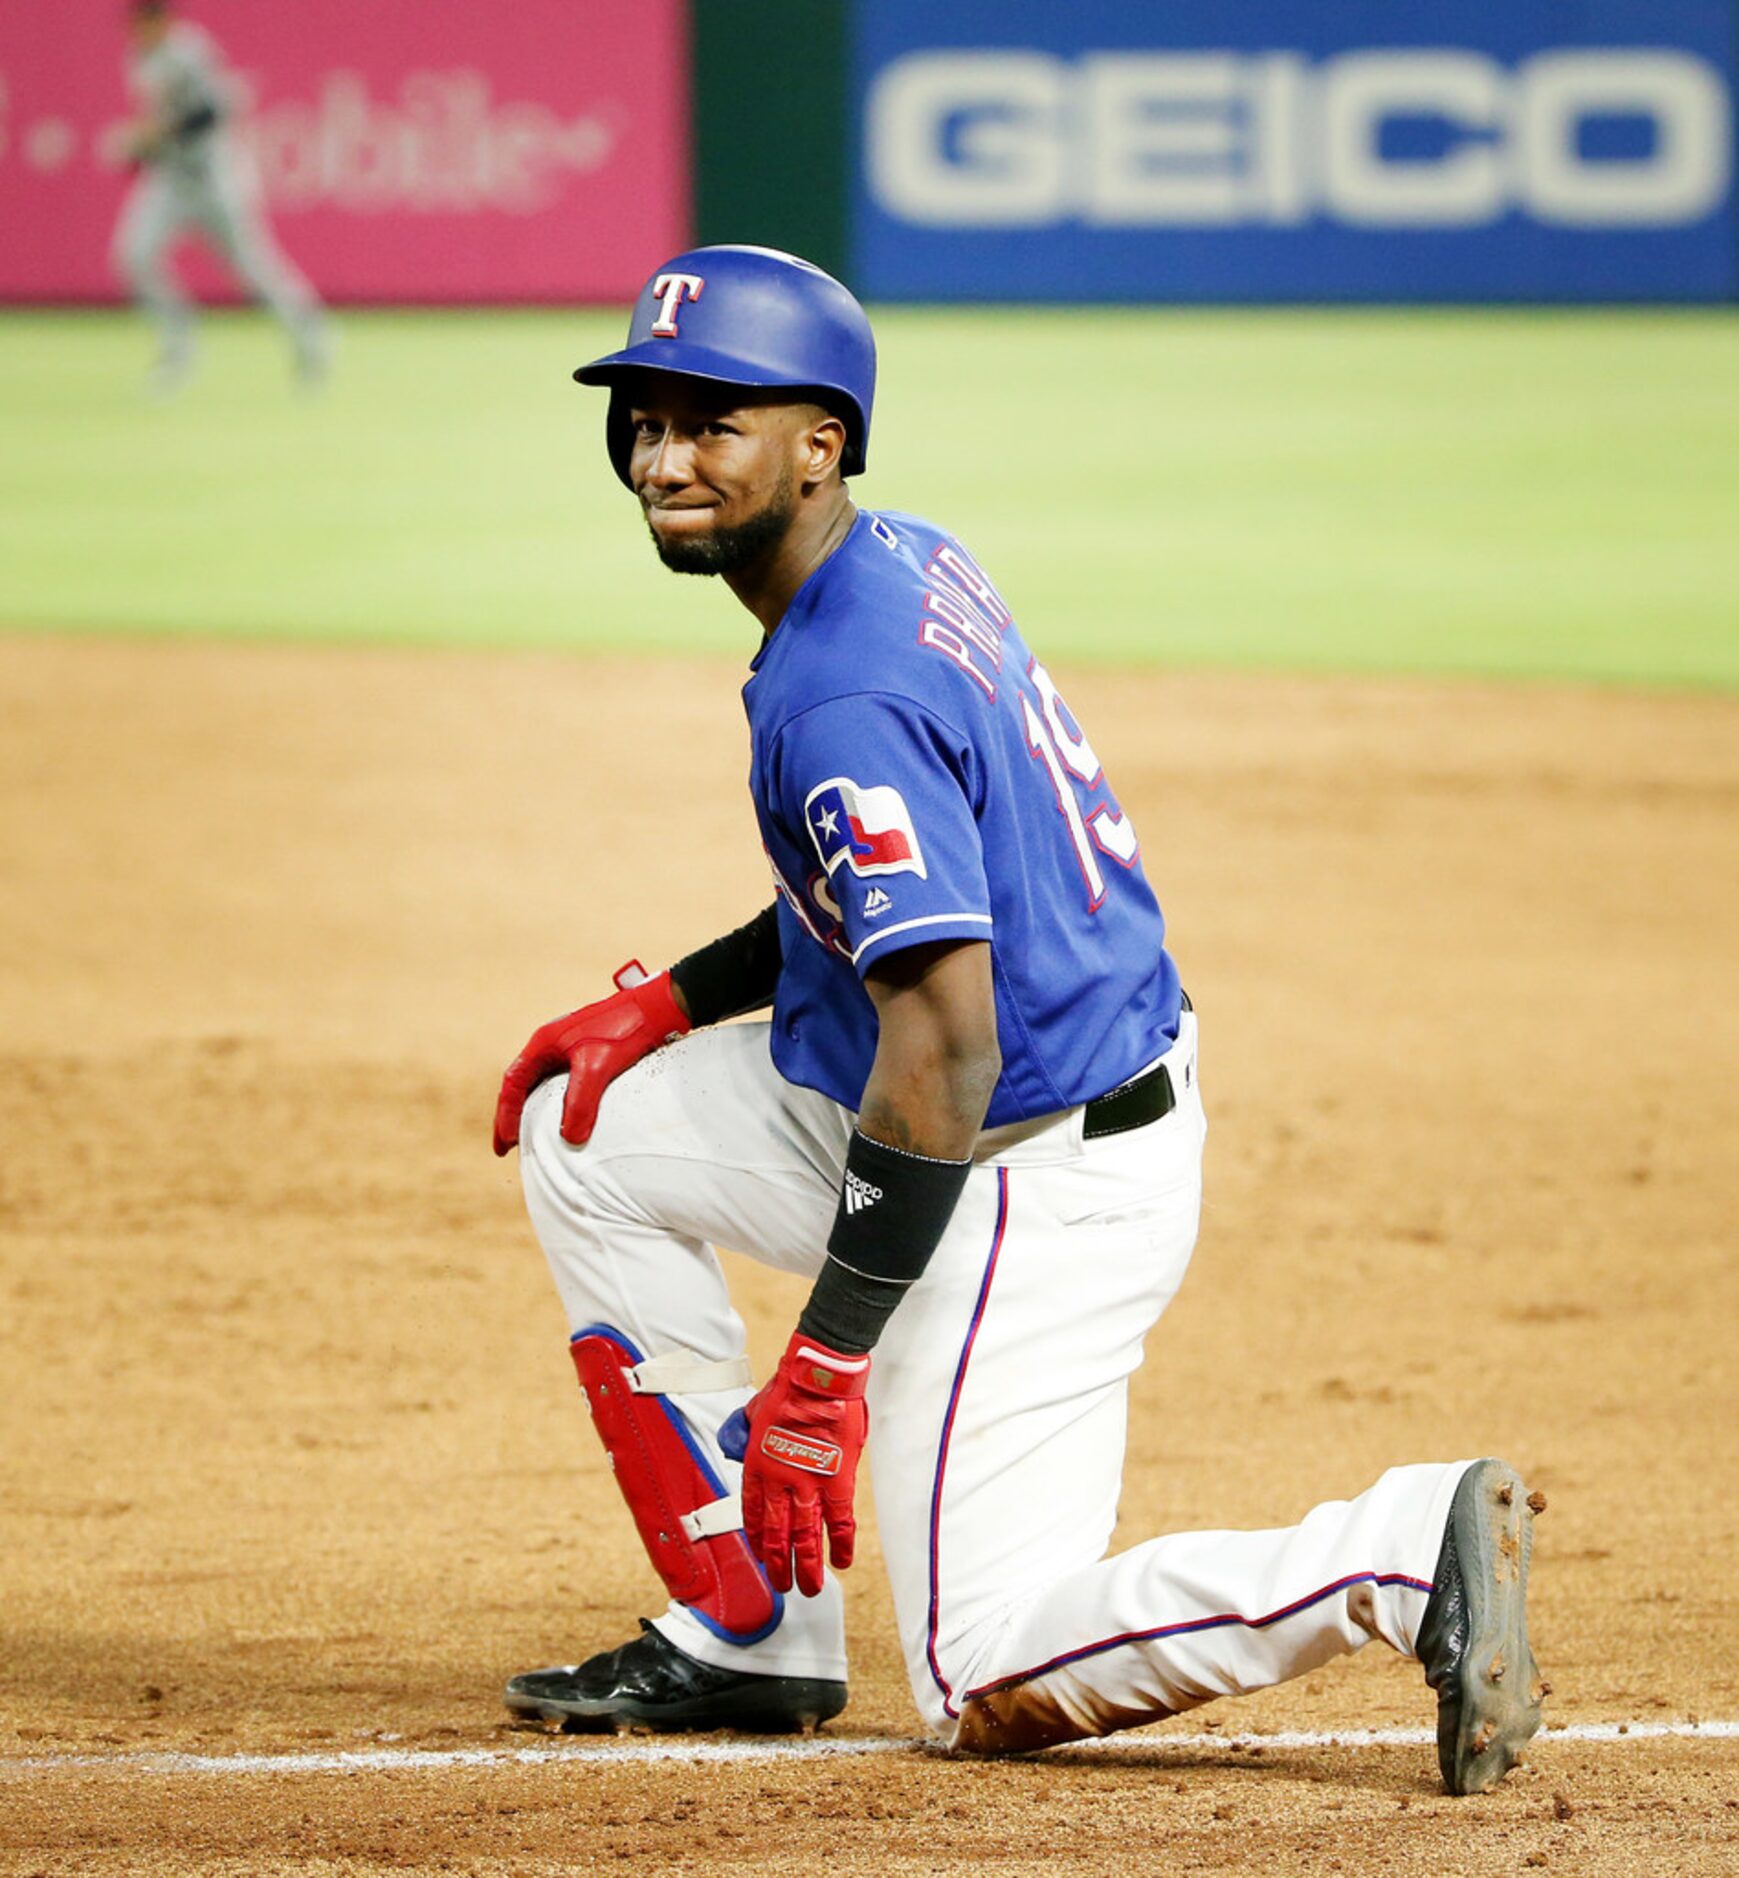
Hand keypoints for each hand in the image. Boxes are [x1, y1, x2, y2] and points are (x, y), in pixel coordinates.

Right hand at [492, 962, 688, 1155]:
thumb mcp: (598, 1066)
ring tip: (530, 1136)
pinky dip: (556, 1103)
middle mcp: (552, 1044)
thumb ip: (580, 1102)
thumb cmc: (625, 1028)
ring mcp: (570, 1047)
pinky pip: (563, 1082)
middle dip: (512, 1115)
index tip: (506, 1142)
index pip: (513, 1082)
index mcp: (544, 1042)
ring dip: (532, 1109)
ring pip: (542, 1083)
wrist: (657, 1009)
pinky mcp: (589, 1053)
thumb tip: (568, 1137)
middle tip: (507, 1145)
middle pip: (522, 1084)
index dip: (506, 1113)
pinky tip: (565, 1117)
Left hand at [737, 1331, 869, 1596]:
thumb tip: (735, 1443)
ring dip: (807, 1567)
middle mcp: (779, 1482)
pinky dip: (841, 1544)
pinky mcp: (838, 1481)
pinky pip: (840, 1522)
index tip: (761, 1557)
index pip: (753, 1514)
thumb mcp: (754, 1411)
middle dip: (779, 1566)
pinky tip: (841, 1562)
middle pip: (777, 1535)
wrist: (817, 1379)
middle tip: (783, 1587)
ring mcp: (809, 1484)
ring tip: (810, 1589)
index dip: (757, 1539)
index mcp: (756, 1466)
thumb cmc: (787, 1389)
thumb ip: (745, 1433)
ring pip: (806, 1537)